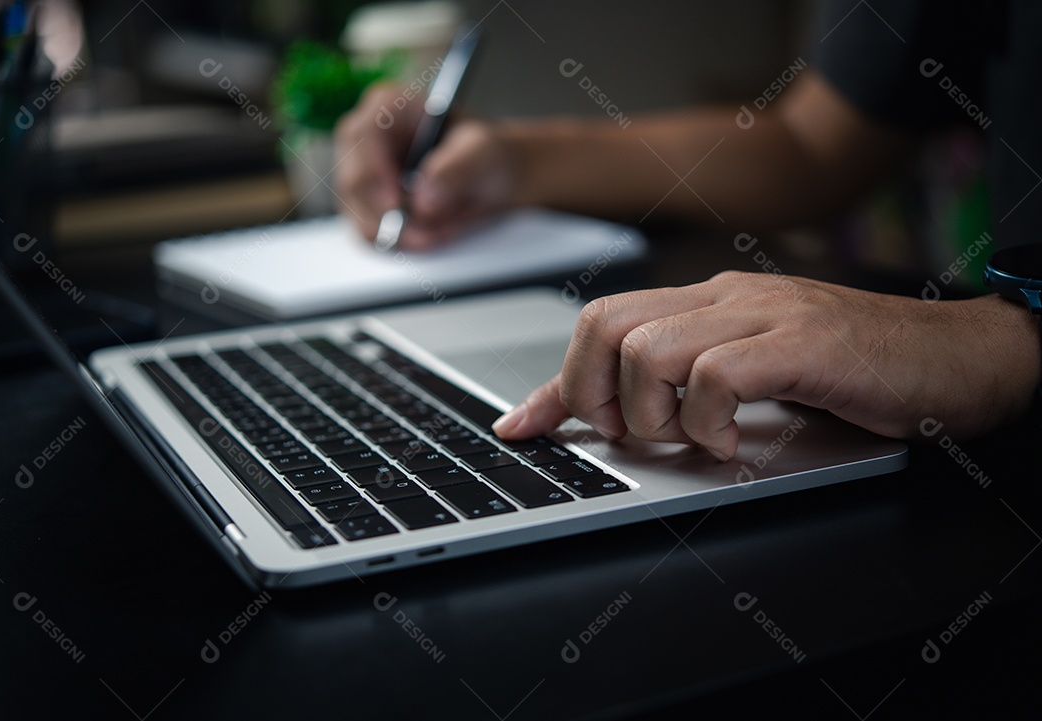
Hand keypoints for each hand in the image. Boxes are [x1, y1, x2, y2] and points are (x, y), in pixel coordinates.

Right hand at [334, 84, 519, 250]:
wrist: (491, 178)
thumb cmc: (485, 154)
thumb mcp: (483, 153)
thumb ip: (457, 170)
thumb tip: (424, 199)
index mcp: (389, 107)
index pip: (362, 134)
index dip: (373, 170)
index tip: (395, 202)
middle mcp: (367, 141)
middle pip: (353, 181)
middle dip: (388, 215)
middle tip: (424, 233)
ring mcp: (364, 177)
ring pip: (359, 214)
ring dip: (399, 234)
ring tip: (438, 234)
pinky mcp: (368, 208)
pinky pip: (371, 233)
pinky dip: (400, 243)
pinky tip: (430, 236)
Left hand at [492, 271, 1041, 459]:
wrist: (958, 356)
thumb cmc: (859, 370)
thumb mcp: (756, 376)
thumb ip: (691, 386)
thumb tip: (629, 420)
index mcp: (710, 302)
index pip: (604, 323)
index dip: (555, 383)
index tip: (523, 425)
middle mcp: (725, 298)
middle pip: (606, 323)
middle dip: (592, 392)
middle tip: (631, 433)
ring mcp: (762, 315)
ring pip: (647, 349)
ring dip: (650, 413)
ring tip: (691, 438)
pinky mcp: (800, 344)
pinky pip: (713, 374)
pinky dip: (706, 421)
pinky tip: (732, 441)